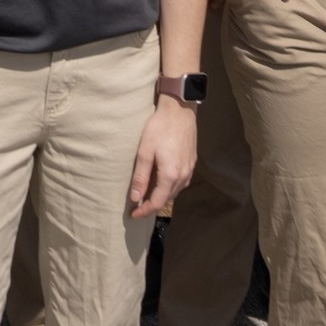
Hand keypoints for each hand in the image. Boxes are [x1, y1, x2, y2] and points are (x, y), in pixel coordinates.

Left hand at [130, 97, 198, 218]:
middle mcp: (183, 176)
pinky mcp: (192, 162)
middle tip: (137, 206)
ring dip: (162, 196)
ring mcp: (190, 169)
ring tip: (148, 196)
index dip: (144, 211)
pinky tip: (162, 182)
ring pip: (175, 191)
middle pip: (167, 199)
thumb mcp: (144, 152)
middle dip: (152, 205)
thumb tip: (135, 198)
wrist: (180, 110)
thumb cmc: (159, 128)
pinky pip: (181, 182)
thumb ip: (140, 177)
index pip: (156, 202)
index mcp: (170, 175)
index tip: (133, 215)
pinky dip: (170, 187)